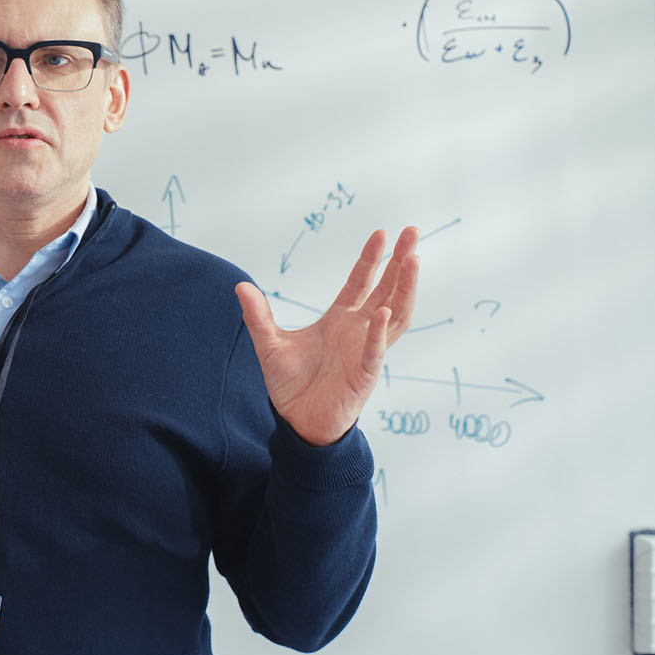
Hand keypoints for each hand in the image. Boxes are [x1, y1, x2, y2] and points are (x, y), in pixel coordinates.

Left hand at [234, 227, 419, 446]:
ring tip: (412, 261)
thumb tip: (240, 286)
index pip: (361, 282)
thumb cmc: (291, 384)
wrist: (297, 422)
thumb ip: (258, 316)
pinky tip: (383, 313)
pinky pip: (375, 351)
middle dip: (400, 262)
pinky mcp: (365, 375)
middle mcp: (359, 331)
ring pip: (395, 315)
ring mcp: (366, 351)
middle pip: (387, 291)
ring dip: (404, 289)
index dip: (372, 259)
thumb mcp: (269, 344)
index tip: (382, 233)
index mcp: (340, 320)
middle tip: (413, 232)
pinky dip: (378, 333)